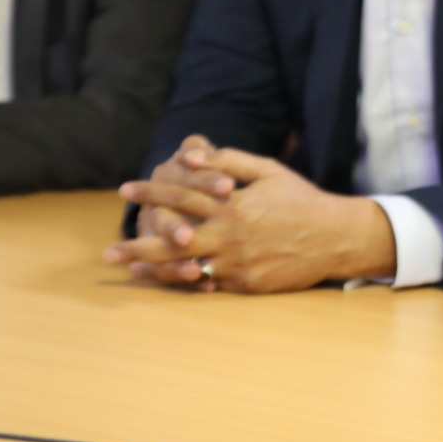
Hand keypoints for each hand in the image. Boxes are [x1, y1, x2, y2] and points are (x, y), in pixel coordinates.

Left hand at [106, 148, 396, 292]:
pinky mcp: (246, 284)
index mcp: (232, 205)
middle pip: (173, 242)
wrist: (334, 237)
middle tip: (108, 251)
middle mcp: (230, 236)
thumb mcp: (268, 170)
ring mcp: (237, 264)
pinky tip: (169, 280)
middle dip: (137, 246)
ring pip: (187, 267)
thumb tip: (189, 157)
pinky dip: (187, 282)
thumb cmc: (300, 199)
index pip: (182, 195)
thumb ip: (228, 162)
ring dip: (154, 270)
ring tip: (129, 269)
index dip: (151, 191)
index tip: (124, 188)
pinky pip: (210, 284)